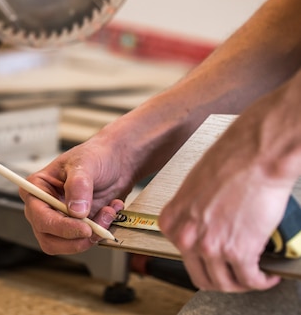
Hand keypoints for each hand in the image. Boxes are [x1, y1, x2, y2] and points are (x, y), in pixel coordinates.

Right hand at [20, 137, 134, 254]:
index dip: (60, 226)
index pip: (40, 216)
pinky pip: (85, 241)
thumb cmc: (95, 156)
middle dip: (76, 238)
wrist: (116, 162)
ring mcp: (60, 220)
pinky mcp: (77, 228)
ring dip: (91, 236)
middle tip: (97, 228)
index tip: (84, 228)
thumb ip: (78, 185)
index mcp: (37, 189)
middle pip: (48, 238)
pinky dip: (101, 231)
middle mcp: (44, 208)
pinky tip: (109, 212)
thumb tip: (75, 211)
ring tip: (107, 213)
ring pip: (66, 245)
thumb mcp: (85, 164)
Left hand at [158, 101, 296, 291]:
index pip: (182, 257)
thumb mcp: (194, 189)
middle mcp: (186, 237)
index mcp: (172, 221)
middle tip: (235, 274)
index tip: (216, 261)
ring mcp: (210, 247)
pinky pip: (250, 279)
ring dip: (241, 283)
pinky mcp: (238, 252)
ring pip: (225, 283)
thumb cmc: (229, 162)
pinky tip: (267, 274)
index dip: (203, 262)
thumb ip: (193, 214)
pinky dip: (261, 281)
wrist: (254, 155)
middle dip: (221, 278)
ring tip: (254, 275)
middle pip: (202, 276)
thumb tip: (204, 228)